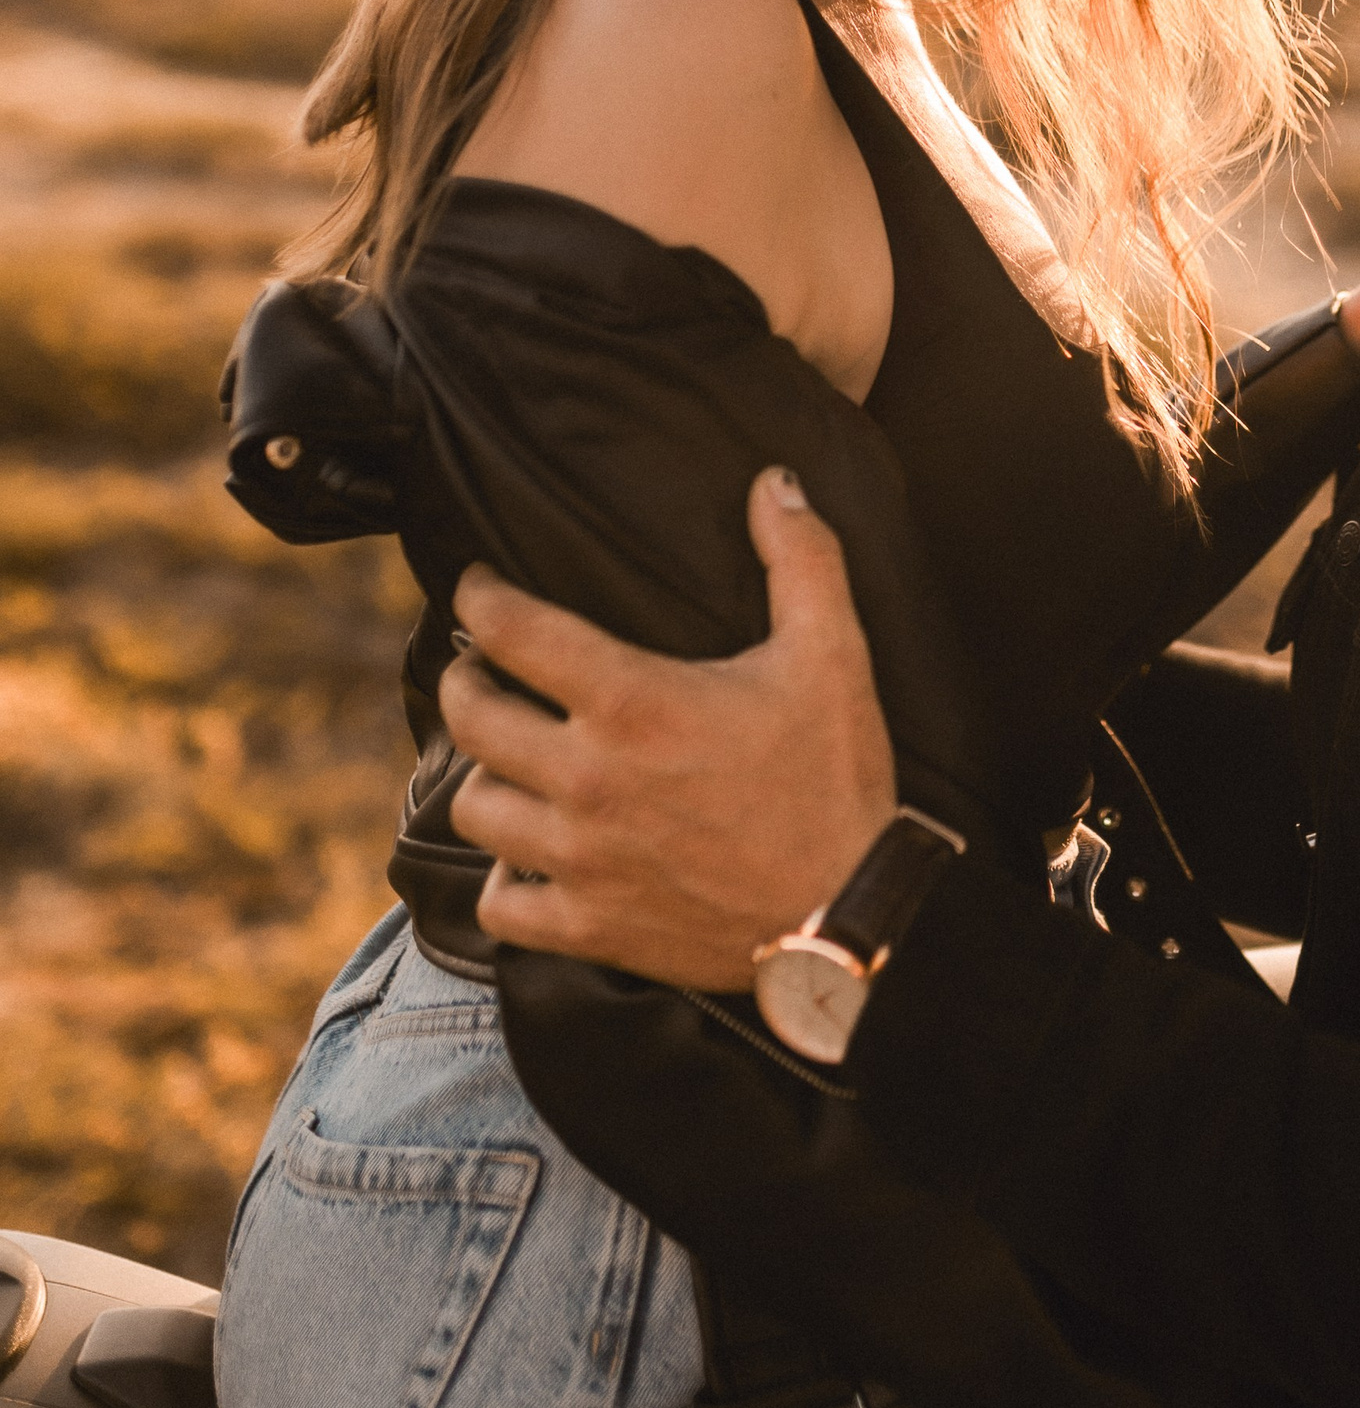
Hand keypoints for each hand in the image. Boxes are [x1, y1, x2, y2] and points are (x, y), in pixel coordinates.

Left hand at [443, 468, 897, 987]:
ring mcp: (579, 859)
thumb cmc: (837, 782)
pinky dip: (504, 880)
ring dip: (482, 777)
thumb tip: (775, 481)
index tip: (477, 588)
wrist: (847, 918)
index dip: (480, 598)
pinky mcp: (588, 926)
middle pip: (470, 716)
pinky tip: (527, 859)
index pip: (513, 630)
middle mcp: (587, 778)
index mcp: (634, 703)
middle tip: (478, 670)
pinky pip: (499, 904)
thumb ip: (802, 557)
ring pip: (474, 809)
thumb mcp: (833, 654)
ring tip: (504, 762)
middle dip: (463, 681)